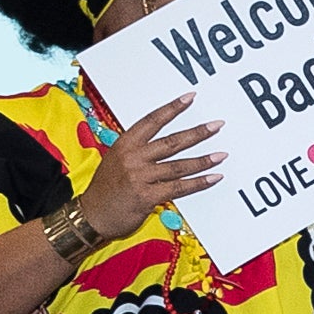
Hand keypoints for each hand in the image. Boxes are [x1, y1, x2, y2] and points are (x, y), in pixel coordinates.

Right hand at [78, 94, 219, 235]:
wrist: (91, 215)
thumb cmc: (105, 189)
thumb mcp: (115, 160)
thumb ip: (137, 150)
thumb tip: (164, 143)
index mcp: (125, 144)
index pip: (152, 121)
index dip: (172, 108)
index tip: (190, 97)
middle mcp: (133, 158)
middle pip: (172, 142)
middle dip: (198, 133)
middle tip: (217, 125)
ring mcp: (140, 177)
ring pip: (179, 165)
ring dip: (203, 160)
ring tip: (222, 155)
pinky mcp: (147, 196)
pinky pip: (179, 187)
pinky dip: (198, 183)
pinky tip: (214, 177)